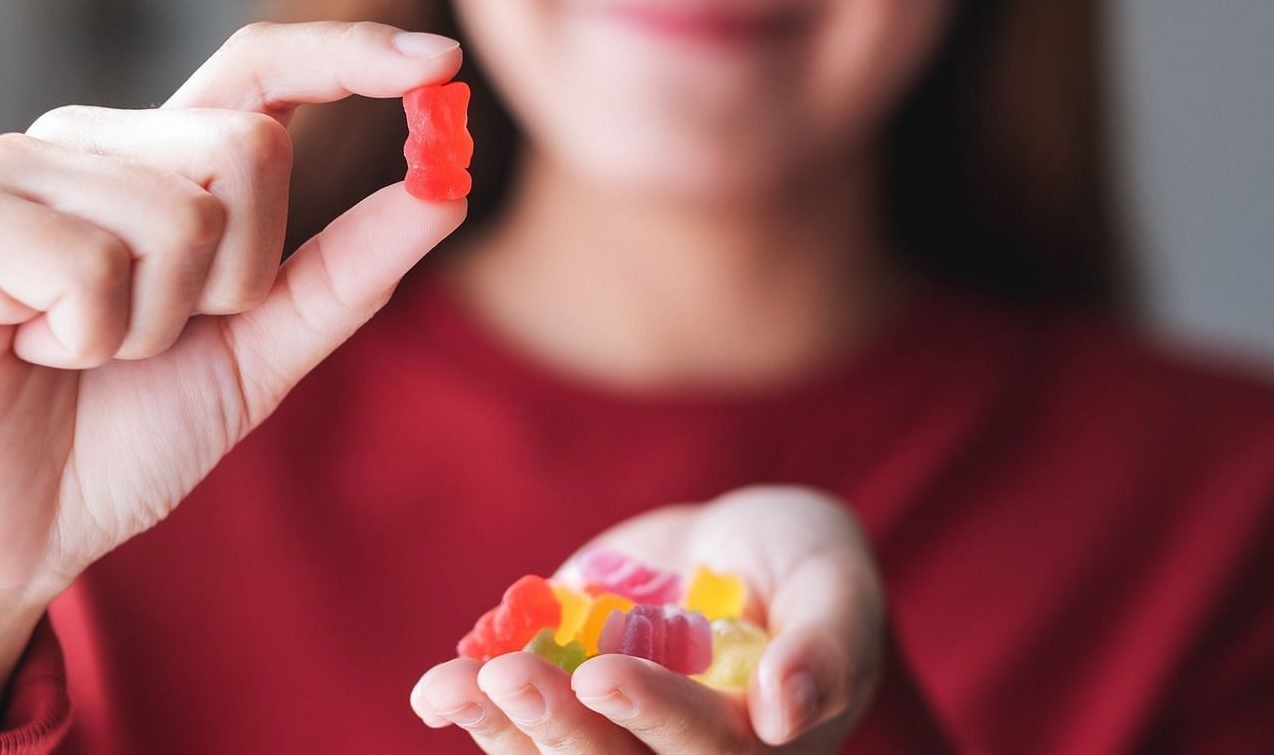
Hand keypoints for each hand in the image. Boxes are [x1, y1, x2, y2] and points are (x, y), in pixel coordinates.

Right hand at [0, 22, 466, 732]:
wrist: (11, 531)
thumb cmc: (124, 434)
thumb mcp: (262, 351)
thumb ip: (348, 271)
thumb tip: (445, 189)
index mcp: (161, 162)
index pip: (262, 69)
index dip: (351, 53)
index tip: (444, 63)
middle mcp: (89, 142)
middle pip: (247, 147)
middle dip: (238, 279)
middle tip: (158, 338)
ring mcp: (12, 168)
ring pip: (178, 217)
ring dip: (156, 326)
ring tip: (82, 353)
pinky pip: (91, 263)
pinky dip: (87, 339)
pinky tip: (29, 351)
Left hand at [411, 486, 883, 753]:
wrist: (738, 541)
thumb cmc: (808, 563)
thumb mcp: (836, 586)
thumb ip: (825, 647)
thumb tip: (786, 712)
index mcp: (754, 750)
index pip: (704, 753)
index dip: (654, 717)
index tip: (604, 674)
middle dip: (559, 729)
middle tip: (511, 676)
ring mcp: (613, 733)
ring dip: (500, 728)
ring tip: (448, 690)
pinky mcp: (564, 700)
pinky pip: (516, 721)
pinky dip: (473, 707)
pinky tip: (438, 690)